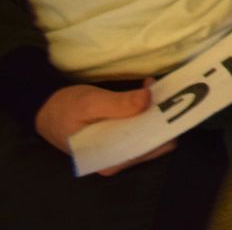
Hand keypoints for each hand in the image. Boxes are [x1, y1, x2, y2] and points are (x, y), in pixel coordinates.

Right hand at [35, 82, 174, 175]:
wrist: (46, 110)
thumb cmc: (65, 109)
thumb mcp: (90, 103)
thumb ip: (118, 104)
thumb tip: (148, 99)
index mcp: (110, 160)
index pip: (150, 149)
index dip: (163, 126)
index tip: (169, 103)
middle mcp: (118, 160)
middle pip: (153, 141)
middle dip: (160, 115)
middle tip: (161, 89)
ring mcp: (120, 151)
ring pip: (150, 133)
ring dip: (155, 110)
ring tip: (151, 87)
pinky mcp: (120, 139)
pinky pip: (141, 127)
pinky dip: (147, 110)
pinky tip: (145, 92)